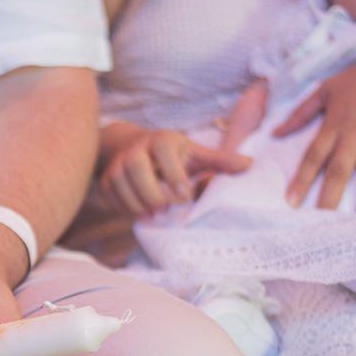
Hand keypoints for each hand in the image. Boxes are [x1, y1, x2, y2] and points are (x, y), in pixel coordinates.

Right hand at [99, 125, 251, 215]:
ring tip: (153, 214)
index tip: (184, 197)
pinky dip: (124, 208)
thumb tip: (249, 165)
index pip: (165, 156)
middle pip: (136, 170)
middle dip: (151, 194)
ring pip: (120, 185)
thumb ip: (219, 160)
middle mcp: (136, 148)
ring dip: (137, 204)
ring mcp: (117, 163)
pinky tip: (139, 213)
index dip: (175, 179)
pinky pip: (111, 196)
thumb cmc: (169, 153)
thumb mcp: (194, 153)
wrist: (128, 145)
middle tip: (165, 209)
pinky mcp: (105, 178)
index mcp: (162, 140)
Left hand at [276, 41, 355, 216]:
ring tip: (354, 231)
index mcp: (335, 125)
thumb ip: (300, 113)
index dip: (302, 179)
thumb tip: (274, 132)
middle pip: (339, 173)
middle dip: (328, 200)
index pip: (314, 156)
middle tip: (318, 225)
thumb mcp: (326, 89)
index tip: (290, 202)